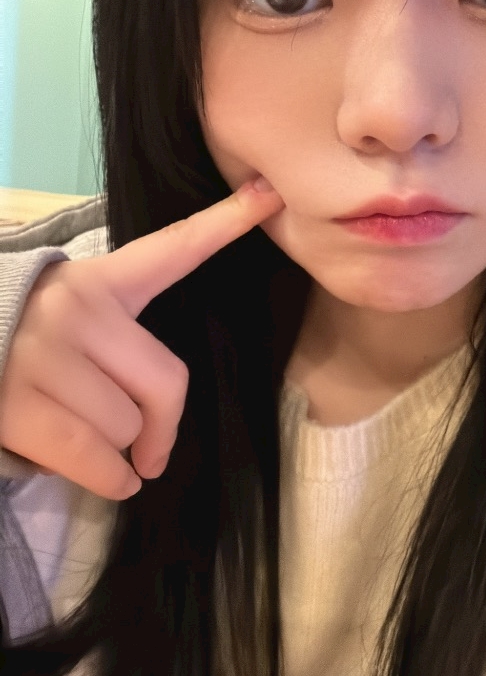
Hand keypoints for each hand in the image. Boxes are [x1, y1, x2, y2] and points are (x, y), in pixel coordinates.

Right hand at [0, 183, 283, 499]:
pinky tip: (113, 478)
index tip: (270, 194)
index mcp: (101, 282)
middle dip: (160, 427)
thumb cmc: (23, 353)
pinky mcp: (19, 405)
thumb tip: (158, 438)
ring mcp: (46, 355)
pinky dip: (113, 481)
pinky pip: (97, 460)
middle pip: (166, 383)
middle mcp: (76, 308)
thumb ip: (123, 345)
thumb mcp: (74, 323)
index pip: (173, 250)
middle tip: (149, 447)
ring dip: (120, 452)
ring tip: (82, 433)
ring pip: (128, 427)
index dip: (226, 222)